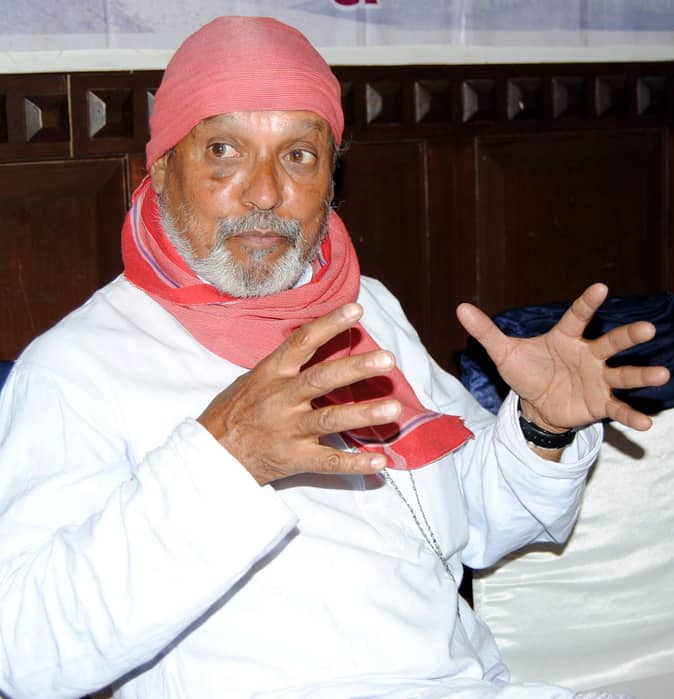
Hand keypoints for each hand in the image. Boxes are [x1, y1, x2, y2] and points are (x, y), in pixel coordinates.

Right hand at [198, 303, 401, 484]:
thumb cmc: (232, 412)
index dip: (329, 324)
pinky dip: (355, 464)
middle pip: (322, 379)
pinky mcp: (293, 459)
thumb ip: (285, 367)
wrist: (208, 455)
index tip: (356, 310)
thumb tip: (319, 344)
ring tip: (395, 409)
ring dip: (364, 414)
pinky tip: (381, 463)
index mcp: (270, 374)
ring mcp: (288, 430)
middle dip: (356, 368)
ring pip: (331, 419)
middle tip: (387, 360)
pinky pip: (328, 462)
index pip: (302, 342)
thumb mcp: (252, 380)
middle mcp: (281, 399)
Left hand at [456, 283, 670, 432]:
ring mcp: (598, 379)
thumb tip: (460, 307)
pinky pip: (617, 408)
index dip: (587, 304)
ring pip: (623, 375)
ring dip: (642, 375)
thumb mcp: (503, 353)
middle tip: (648, 328)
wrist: (536, 404)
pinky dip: (630, 415)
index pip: (577, 317)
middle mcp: (588, 355)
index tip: (601, 288)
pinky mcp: (600, 403)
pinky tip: (646, 423)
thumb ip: (486, 332)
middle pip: (611, 343)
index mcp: (565, 338)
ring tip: (662, 375)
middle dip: (628, 337)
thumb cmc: (526, 371)